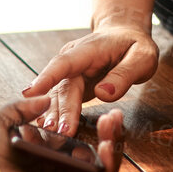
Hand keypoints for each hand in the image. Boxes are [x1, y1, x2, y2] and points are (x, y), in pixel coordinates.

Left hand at [0, 95, 123, 171]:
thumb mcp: (1, 119)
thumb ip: (23, 108)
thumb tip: (45, 99)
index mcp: (44, 157)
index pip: (78, 143)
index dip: (92, 127)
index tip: (102, 108)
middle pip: (95, 157)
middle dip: (110, 135)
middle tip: (115, 115)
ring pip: (101, 171)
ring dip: (114, 148)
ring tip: (115, 125)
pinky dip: (108, 168)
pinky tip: (109, 147)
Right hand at [21, 21, 157, 135]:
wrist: (124, 34)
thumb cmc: (134, 45)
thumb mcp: (142, 57)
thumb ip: (124, 74)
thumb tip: (103, 93)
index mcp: (89, 49)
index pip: (64, 63)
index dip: (47, 78)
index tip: (30, 94)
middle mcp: (73, 58)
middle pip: (63, 86)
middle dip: (59, 110)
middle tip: (59, 133)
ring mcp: (70, 72)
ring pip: (58, 96)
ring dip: (53, 116)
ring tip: (52, 136)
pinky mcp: (71, 83)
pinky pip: (60, 100)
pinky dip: (55, 115)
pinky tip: (49, 129)